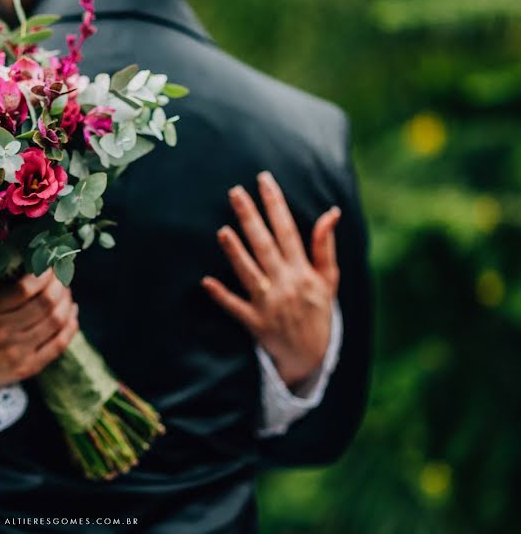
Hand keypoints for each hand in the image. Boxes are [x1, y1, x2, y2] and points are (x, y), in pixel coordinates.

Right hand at [0, 270, 78, 401]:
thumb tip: (30, 259)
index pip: (24, 289)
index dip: (43, 273)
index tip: (49, 263)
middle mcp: (1, 334)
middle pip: (45, 303)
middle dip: (59, 284)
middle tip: (61, 275)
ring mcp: (17, 353)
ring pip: (56, 321)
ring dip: (67, 301)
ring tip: (65, 291)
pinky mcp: (30, 367)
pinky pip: (60, 343)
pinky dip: (71, 324)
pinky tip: (71, 311)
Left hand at [201, 171, 340, 387]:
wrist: (311, 357)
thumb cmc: (317, 312)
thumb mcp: (328, 279)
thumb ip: (325, 246)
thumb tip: (332, 212)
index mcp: (303, 271)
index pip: (288, 230)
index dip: (276, 204)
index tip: (264, 180)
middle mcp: (285, 284)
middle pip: (265, 245)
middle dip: (250, 218)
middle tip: (234, 192)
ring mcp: (269, 304)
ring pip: (249, 273)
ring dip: (235, 252)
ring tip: (222, 231)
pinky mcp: (254, 323)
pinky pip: (235, 307)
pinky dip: (221, 296)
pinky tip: (206, 282)